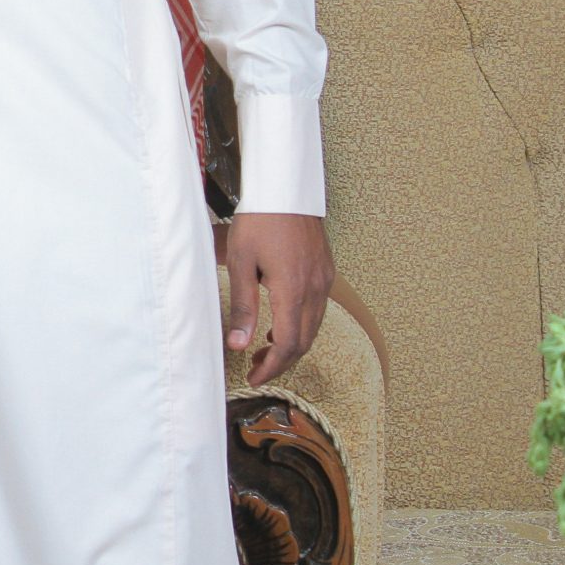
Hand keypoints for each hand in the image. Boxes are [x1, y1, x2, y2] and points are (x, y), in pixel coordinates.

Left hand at [225, 213, 335, 387]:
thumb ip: (242, 306)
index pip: (289, 344)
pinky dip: (302, 324)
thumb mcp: (241, 262)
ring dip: (293, 344)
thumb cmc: (259, 219)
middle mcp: (315, 289)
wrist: (285, 188)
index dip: (272, 367)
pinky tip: (282, 322)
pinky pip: (318, 308)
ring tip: (266, 350)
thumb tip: (238, 344)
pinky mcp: (326, 270)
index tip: (255, 377)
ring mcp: (324, 279)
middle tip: (257, 369)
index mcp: (293, 289)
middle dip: (281, 361)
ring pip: (314, 327)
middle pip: (304, 341)